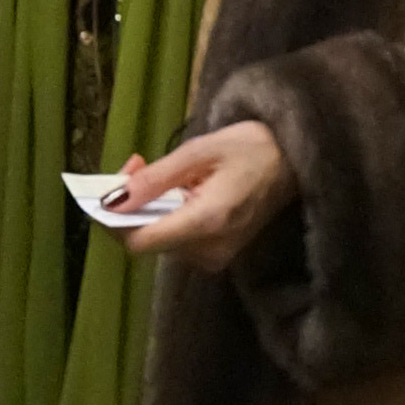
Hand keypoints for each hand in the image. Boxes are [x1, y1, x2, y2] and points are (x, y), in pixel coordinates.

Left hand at [116, 120, 295, 267]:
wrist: (296, 161)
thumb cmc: (252, 147)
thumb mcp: (199, 151)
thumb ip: (155, 179)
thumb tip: (113, 199)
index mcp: (208, 222)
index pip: (140, 242)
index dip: (113, 221)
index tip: (108, 187)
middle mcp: (210, 250)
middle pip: (145, 242)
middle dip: (128, 207)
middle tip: (136, 165)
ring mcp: (215, 257)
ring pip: (157, 241)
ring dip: (144, 209)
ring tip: (153, 171)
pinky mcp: (217, 256)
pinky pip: (174, 241)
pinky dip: (163, 216)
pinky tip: (172, 190)